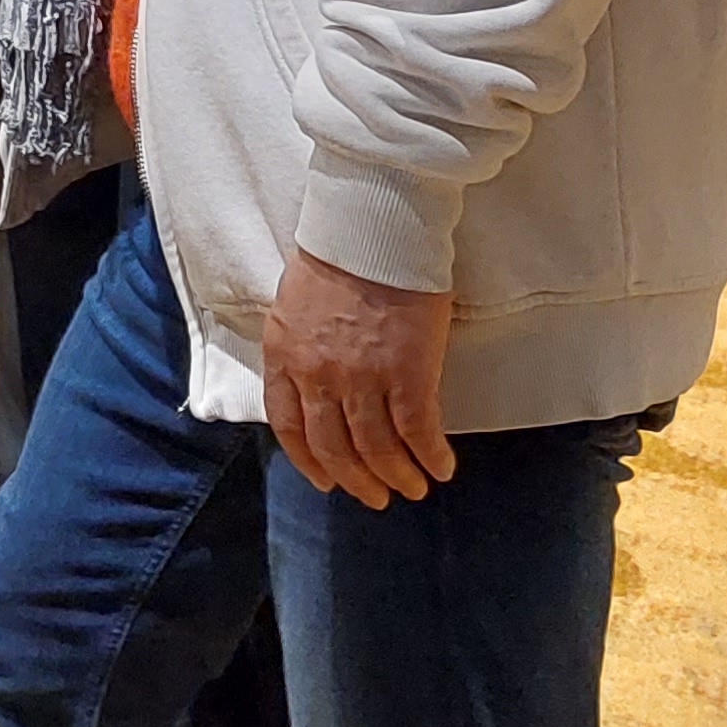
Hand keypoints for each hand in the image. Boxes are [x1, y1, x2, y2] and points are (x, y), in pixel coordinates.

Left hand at [260, 249, 456, 507]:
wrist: (372, 228)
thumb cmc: (337, 257)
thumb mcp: (295, 306)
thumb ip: (302, 349)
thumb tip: (318, 383)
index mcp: (285, 356)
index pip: (289, 426)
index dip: (309, 462)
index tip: (327, 481)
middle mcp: (318, 375)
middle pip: (333, 448)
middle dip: (356, 481)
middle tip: (376, 498)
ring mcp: (362, 378)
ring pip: (377, 449)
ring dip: (397, 477)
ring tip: (413, 489)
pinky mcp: (407, 374)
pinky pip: (418, 432)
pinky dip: (430, 457)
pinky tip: (442, 468)